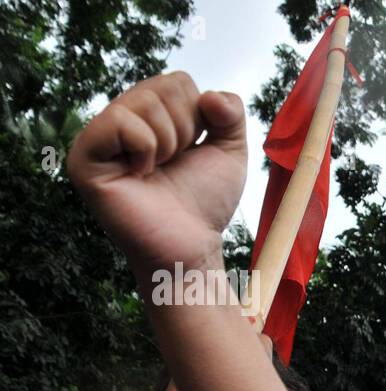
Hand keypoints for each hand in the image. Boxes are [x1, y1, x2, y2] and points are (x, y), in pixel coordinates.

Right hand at [67, 72, 246, 282]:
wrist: (192, 244)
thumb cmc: (205, 202)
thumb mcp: (230, 151)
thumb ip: (231, 114)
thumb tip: (210, 95)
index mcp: (148, 115)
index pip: (178, 81)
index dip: (200, 117)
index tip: (192, 151)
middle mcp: (120, 120)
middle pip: (163, 86)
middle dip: (186, 130)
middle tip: (174, 164)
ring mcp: (99, 137)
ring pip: (144, 101)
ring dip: (168, 143)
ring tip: (157, 171)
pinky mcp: (84, 157)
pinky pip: (119, 122)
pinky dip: (145, 147)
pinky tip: (141, 173)